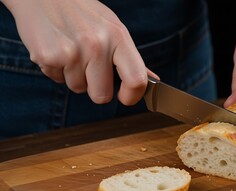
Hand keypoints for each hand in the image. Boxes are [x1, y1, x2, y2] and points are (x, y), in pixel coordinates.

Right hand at [2, 0, 152, 104]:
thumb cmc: (82, 14)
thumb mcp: (112, 28)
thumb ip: (131, 59)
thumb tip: (153, 81)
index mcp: (118, 36)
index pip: (136, 79)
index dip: (132, 96)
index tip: (125, 97)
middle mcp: (97, 44)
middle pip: (102, 95)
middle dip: (95, 88)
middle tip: (88, 66)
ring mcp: (72, 51)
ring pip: (78, 88)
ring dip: (73, 76)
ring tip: (69, 50)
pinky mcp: (49, 56)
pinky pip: (57, 80)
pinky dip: (55, 70)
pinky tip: (55, 49)